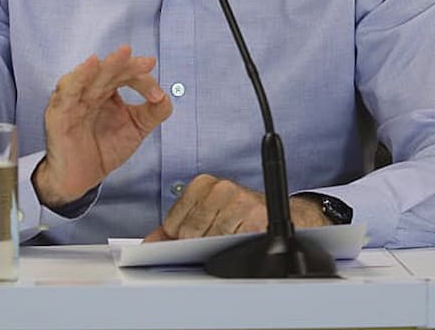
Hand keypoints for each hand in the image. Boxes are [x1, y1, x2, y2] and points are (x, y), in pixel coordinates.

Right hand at [33, 45, 171, 207]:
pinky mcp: (59, 112)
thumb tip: (166, 98)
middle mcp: (90, 91)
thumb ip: (152, 113)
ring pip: (89, 76)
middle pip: (108, 71)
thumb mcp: (135, 129)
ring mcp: (74, 100)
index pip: (125, 75)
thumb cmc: (102, 149)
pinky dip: (78, 77)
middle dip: (126, 64)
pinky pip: (67, 91)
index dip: (143, 80)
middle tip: (145, 62)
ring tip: (123, 55)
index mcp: (107, 91)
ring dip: (107, 65)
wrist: (80, 178)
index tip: (157, 95)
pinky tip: (90, 66)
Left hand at [142, 174, 330, 241]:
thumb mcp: (205, 216)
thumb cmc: (240, 216)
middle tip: (217, 238)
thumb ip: (173, 228)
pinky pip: (232, 245)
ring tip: (231, 238)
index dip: (181, 238)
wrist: (285, 215)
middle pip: (189, 234)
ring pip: (209, 242)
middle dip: (199, 244)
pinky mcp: (257, 217)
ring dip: (219, 248)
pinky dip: (235, 249)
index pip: (173, 224)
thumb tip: (149, 244)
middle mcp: (221, 188)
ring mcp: (239, 201)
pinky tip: (242, 240)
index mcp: (203, 184)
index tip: (196, 236)